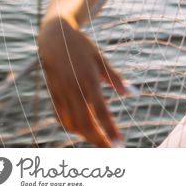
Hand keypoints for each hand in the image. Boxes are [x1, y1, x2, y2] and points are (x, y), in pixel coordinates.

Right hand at [37, 17, 126, 146]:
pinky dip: (72, 127)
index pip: (100, 111)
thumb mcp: (101, 59)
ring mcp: (61, 93)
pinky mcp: (52, 95)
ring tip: (100, 140)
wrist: (54, 37)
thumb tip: (133, 93)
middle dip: (98, 139)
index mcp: (88, 80)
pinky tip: (82, 129)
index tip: (119, 143)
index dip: (109, 129)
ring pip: (72, 123)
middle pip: (85, 123)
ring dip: (86, 135)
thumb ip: (116, 78)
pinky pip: (61, 117)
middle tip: (112, 148)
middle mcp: (73, 90)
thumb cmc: (82, 47)